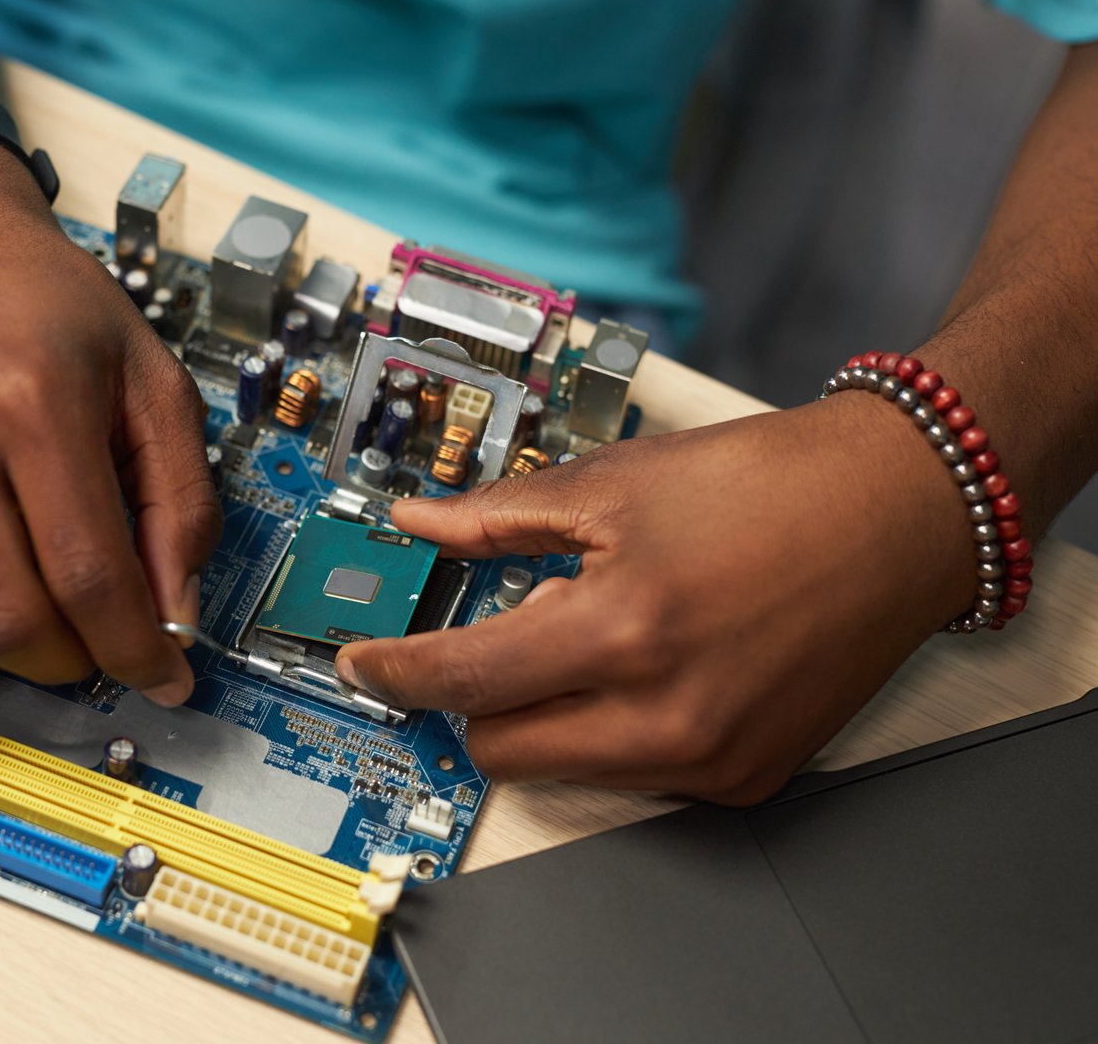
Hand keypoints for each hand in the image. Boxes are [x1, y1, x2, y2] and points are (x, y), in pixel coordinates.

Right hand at [0, 134, 219, 703]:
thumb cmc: (45, 305)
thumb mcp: (149, 378)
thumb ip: (180, 498)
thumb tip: (172, 618)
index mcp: (35, 401)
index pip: (89, 575)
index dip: (134, 651)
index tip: (162, 678)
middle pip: (1, 620)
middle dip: (65, 662)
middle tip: (87, 643)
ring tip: (13, 623)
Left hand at [335, 393, 978, 803]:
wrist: (898, 513)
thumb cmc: (772, 486)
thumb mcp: (617, 481)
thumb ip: (499, 517)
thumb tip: (419, 524)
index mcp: (623, 629)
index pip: (465, 678)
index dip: (394, 673)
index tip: (361, 667)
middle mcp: (666, 714)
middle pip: (499, 749)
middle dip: (478, 696)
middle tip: (510, 629)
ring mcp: (709, 758)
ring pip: (563, 769)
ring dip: (548, 712)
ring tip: (600, 633)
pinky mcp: (745, 779)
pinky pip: (633, 774)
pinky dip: (614, 728)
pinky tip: (652, 664)